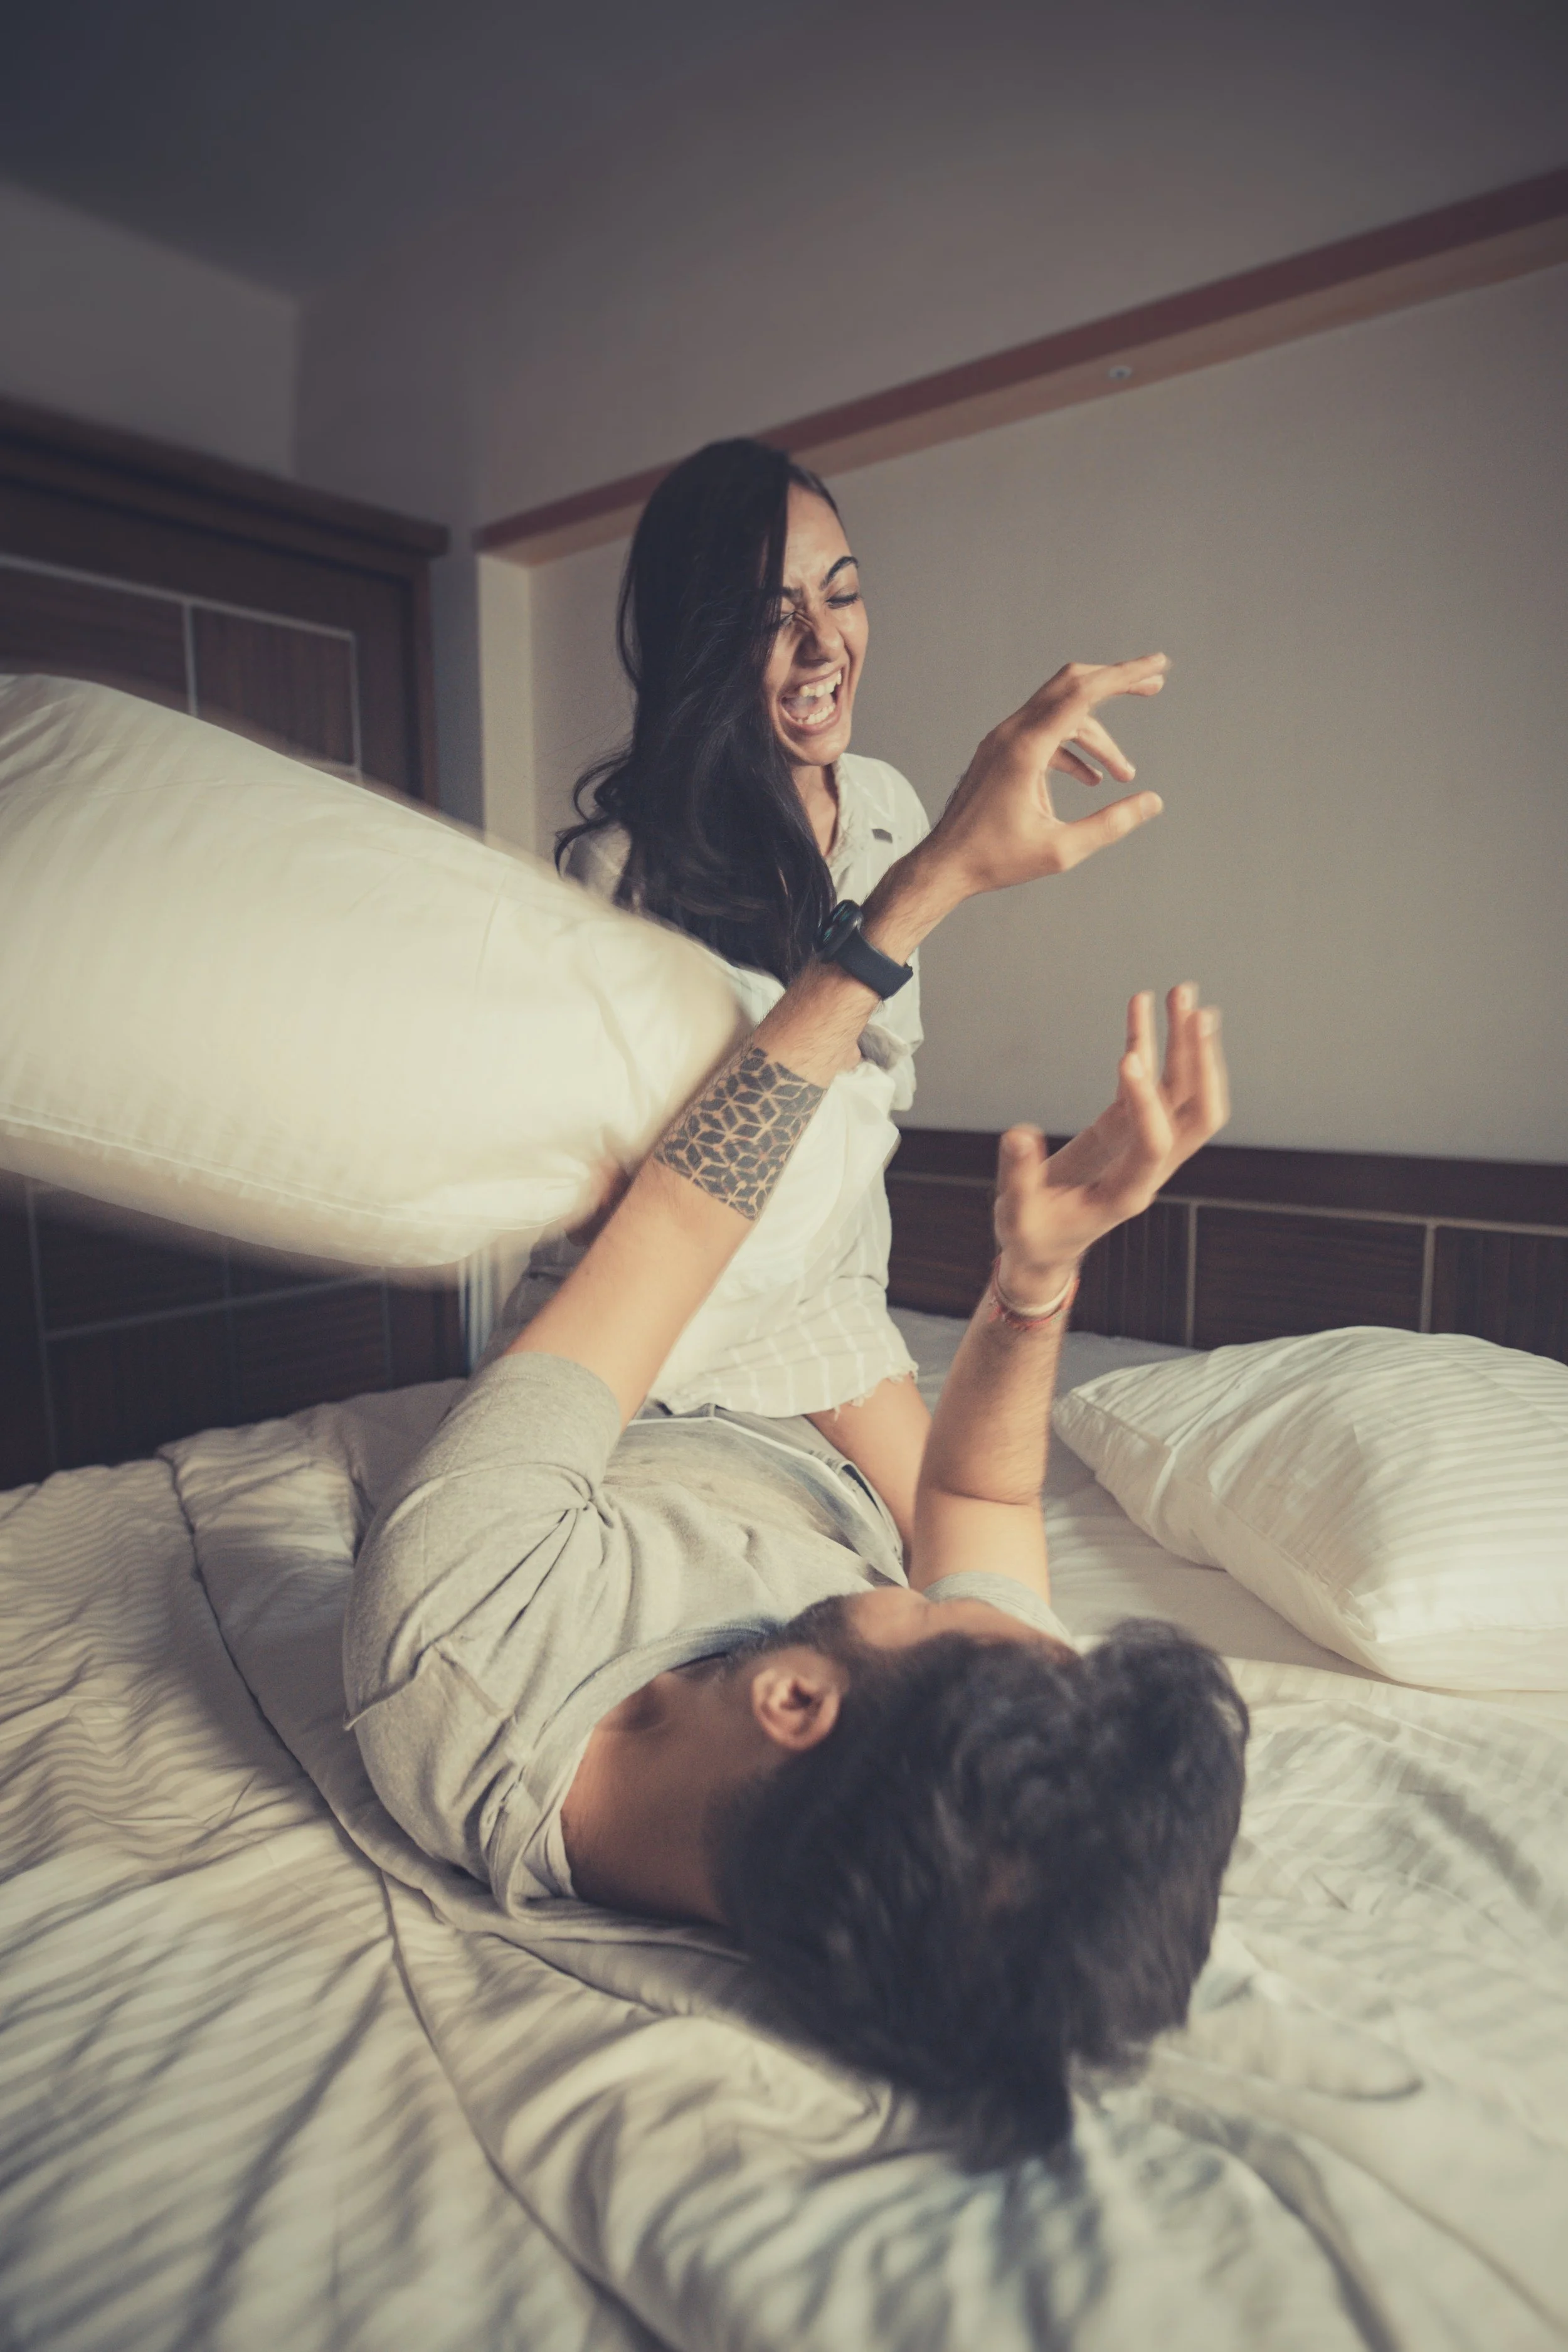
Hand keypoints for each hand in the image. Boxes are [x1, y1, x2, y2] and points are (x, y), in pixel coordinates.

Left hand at [929, 656, 1167, 896]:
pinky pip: (1044, 735)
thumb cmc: (995, 860)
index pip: (1083, 693)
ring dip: (1097, 738)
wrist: (944, 866)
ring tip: (1124, 773)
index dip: (1124, 675)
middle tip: (1154, 686)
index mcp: (1026, 749)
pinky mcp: (999, 752)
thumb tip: (1152, 802)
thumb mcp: (1062, 850)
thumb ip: (1111, 824)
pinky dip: (1072, 749)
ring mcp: (1002, 740)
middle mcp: (1011, 734)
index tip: (1158, 665)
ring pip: (1061, 715)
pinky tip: (1091, 778)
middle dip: (1115, 682)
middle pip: (1071, 685)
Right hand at [993, 984, 1227, 1293]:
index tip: (1128, 1059)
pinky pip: (1148, 1084)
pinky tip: (1143, 1010)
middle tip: (1194, 1013)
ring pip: (1182, 1095)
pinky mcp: (1125, 1129)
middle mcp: (1147, 1167)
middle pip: (1195, 1114)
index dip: (1147, 1104)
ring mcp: (1141, 1144)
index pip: (1154, 1145)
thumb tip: (1019, 1134)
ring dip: (1186, 1045)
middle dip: (1199, 1063)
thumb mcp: (1017, 1215)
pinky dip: (1148, 1046)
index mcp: (1126, 1194)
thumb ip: (1019, 1176)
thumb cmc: (1033, 1236)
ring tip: (1182, 995)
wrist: (1044, 1248)